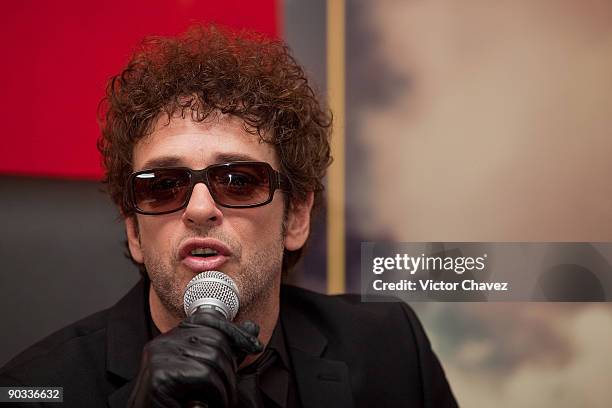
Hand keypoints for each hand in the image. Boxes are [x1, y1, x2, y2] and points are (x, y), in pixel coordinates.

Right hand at [128, 311, 262, 407]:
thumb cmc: (178, 402)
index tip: (254, 346)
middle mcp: (162, 342)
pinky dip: (216, 394)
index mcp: (170, 338)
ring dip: (225, 386)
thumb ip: (224, 351)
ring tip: (222, 401)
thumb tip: (252, 328)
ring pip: (213, 358)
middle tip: (230, 391)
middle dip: (231, 366)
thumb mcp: (204, 372)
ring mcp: (159, 357)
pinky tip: (207, 405)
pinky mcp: (160, 376)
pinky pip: (204, 375)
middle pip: (214, 339)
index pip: (207, 318)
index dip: (233, 330)